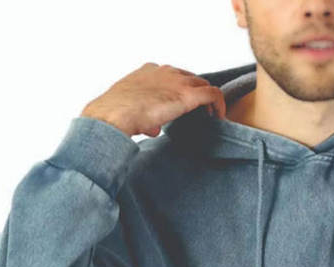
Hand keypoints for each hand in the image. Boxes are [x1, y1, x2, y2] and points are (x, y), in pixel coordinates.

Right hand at [81, 62, 226, 137]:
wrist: (113, 114)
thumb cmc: (116, 114)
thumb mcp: (131, 110)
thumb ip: (145, 116)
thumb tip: (153, 127)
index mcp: (149, 71)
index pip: (173, 75)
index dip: (181, 89)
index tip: (183, 105)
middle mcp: (165, 71)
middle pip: (190, 78)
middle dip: (196, 93)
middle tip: (201, 112)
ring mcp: (177, 81)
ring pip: (203, 84)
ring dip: (208, 100)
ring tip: (211, 115)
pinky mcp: (188, 95)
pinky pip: (212, 94)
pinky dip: (219, 104)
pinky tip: (219, 117)